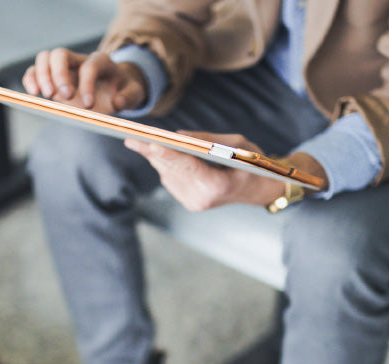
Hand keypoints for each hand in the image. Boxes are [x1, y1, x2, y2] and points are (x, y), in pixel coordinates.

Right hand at [23, 48, 147, 113]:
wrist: (116, 89)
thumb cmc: (123, 90)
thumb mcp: (133, 94)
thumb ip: (128, 98)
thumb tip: (117, 102)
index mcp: (100, 61)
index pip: (89, 66)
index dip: (87, 84)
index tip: (88, 105)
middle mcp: (79, 60)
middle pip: (60, 54)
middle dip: (59, 75)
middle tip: (65, 97)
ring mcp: (64, 67)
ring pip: (44, 58)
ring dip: (41, 76)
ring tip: (46, 95)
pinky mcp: (52, 77)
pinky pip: (35, 71)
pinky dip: (31, 80)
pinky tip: (33, 94)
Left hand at [124, 132, 286, 211]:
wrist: (257, 189)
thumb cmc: (251, 162)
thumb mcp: (237, 143)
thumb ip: (207, 139)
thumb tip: (177, 135)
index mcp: (218, 186)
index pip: (188, 167)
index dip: (168, 153)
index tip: (150, 143)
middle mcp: (202, 198)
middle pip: (172, 170)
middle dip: (152, 153)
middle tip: (131, 138)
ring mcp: (194, 203)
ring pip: (167, 174)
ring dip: (155, 156)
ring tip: (137, 141)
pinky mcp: (188, 202)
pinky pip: (170, 179)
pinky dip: (164, 163)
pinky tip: (157, 151)